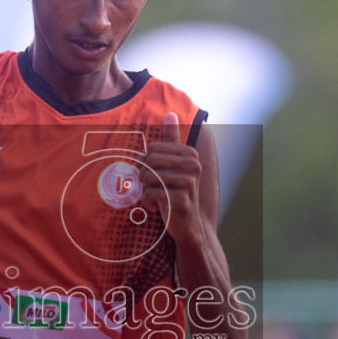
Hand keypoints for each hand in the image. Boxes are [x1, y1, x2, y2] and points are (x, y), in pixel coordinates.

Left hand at [140, 112, 203, 244]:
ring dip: (145, 191)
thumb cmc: (175, 193)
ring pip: (149, 178)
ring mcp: (189, 182)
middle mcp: (193, 165)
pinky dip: (147, 202)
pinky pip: (151, 193)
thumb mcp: (173, 165)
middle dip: (143, 176)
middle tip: (149, 187)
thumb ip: (172, 140)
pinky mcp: (182, 198)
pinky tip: (155, 208)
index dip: (145, 163)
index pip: (153, 148)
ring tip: (153, 198)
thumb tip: (170, 114)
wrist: (187, 224)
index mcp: (190, 154)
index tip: (150, 175)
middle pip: (150, 161)